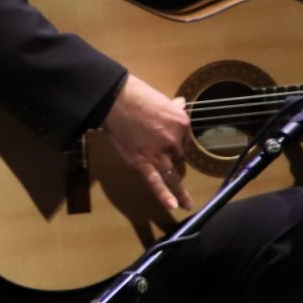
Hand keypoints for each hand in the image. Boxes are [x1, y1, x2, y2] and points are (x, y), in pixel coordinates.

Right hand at [102, 74, 191, 210]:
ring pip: (173, 174)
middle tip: (156, 150)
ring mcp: (160, 154)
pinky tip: (173, 206)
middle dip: (169, 155)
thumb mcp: (161, 99)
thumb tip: (181, 103)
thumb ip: (173, 107)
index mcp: (182, 124)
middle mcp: (175, 141)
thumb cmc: (137, 96)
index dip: (175, 140)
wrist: (116, 101)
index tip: (166, 138)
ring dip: (180, 190)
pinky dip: (164, 195)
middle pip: (177, 155)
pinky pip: (156, 182)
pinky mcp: (143, 163)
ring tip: (187, 203)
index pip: (183, 139)